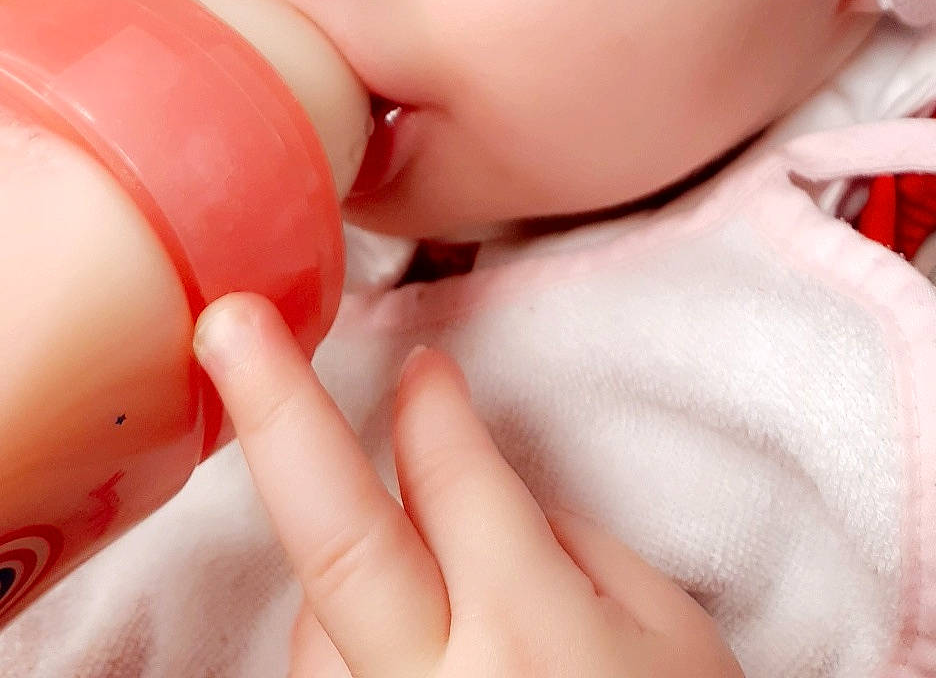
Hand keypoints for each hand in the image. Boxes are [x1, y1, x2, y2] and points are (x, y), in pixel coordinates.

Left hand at [193, 294, 742, 677]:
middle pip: (338, 538)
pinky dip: (343, 648)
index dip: (436, 411)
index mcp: (533, 640)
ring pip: (316, 624)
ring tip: (436, 608)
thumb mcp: (672, 638)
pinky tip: (404, 650)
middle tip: (231, 322)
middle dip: (280, 413)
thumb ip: (570, 547)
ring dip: (352, 575)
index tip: (423, 365)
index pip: (458, 482)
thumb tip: (474, 481)